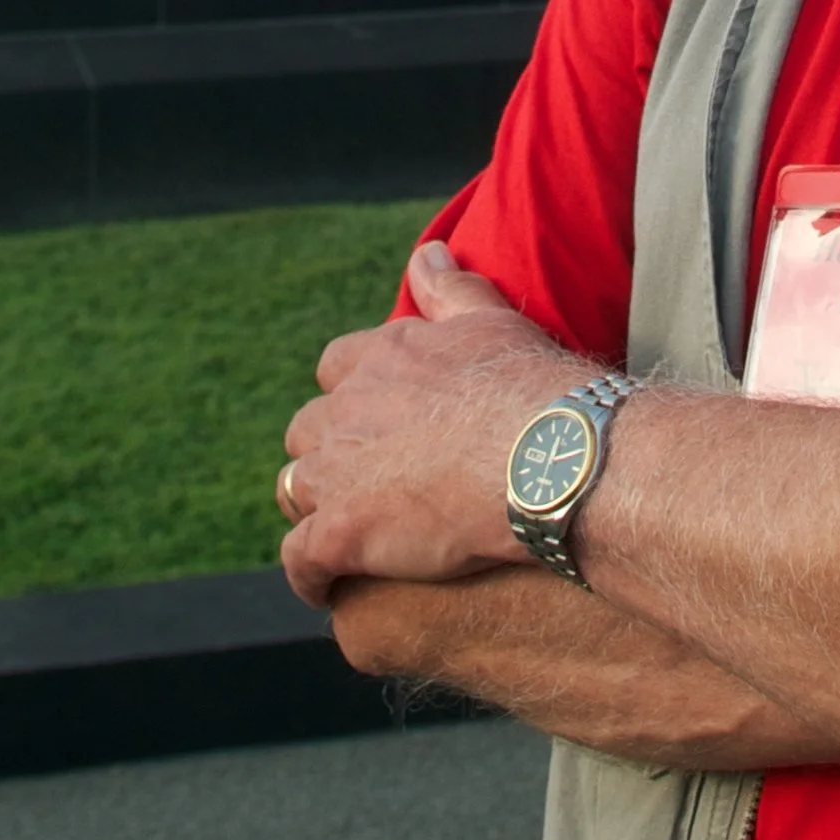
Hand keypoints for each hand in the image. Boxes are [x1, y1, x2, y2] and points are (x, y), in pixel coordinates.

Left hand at [277, 243, 584, 605]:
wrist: (545, 459)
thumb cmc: (530, 389)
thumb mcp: (490, 320)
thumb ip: (448, 288)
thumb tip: (425, 252)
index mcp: (383, 357)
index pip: (337, 368)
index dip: (354, 395)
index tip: (378, 417)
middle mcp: (348, 408)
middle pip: (308, 429)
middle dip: (327, 451)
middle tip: (364, 479)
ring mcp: (339, 471)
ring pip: (295, 488)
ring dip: (314, 506)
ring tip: (343, 532)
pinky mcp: (342, 532)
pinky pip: (300, 560)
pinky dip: (308, 574)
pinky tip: (328, 586)